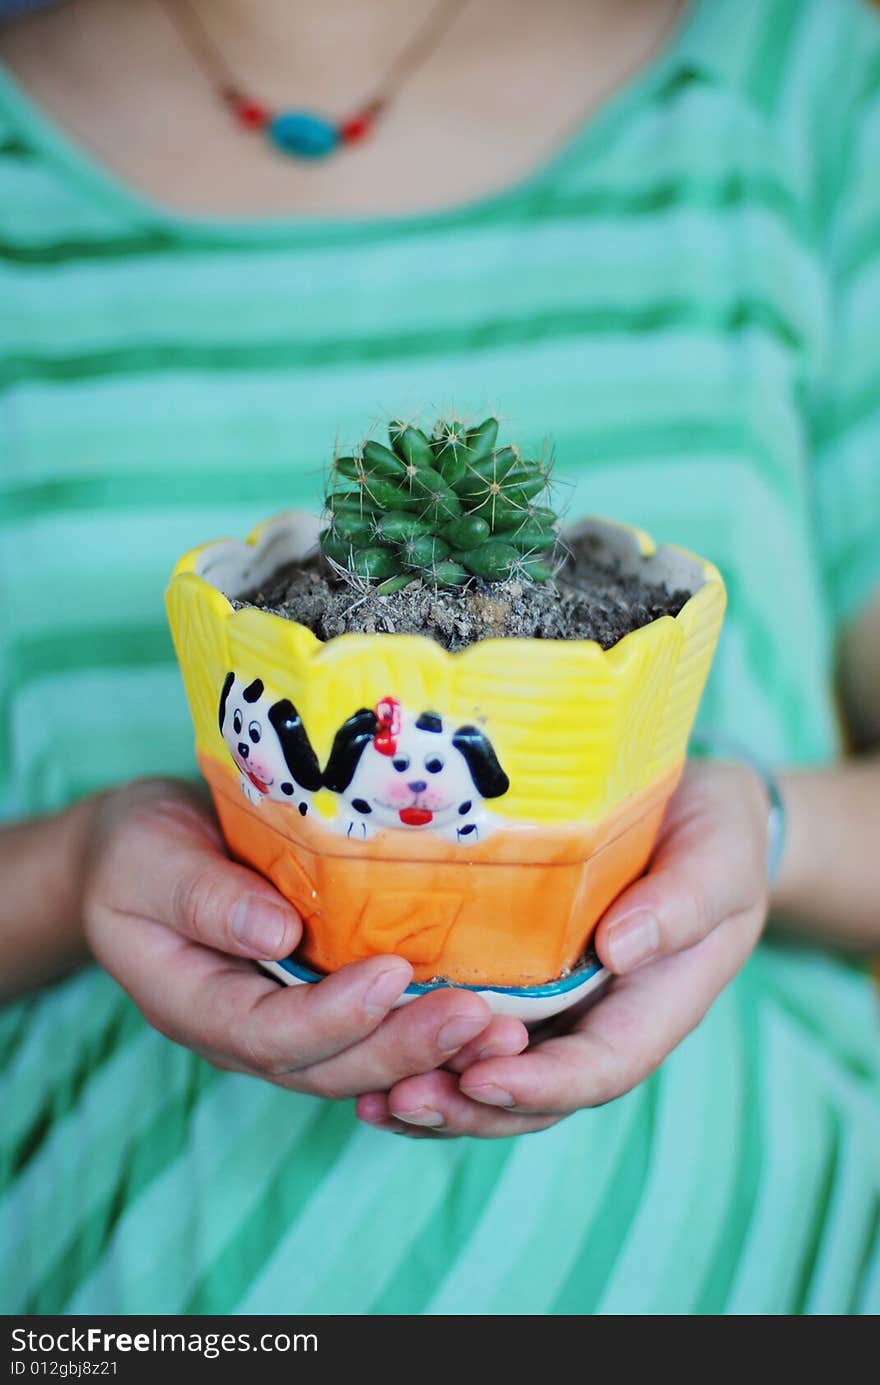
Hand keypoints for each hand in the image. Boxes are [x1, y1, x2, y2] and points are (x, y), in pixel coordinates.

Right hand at [82, 779, 527, 1097]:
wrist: (139, 856)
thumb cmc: (137, 851)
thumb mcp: (149, 861)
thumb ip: (203, 899)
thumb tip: (277, 934)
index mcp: (195, 1005)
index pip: (270, 1034)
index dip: (335, 1015)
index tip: (393, 975)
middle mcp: (246, 1030)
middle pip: (330, 1067)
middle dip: (407, 1048)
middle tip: (481, 1021)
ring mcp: (285, 1022)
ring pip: (363, 1062)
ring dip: (433, 1051)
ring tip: (503, 1030)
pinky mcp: (320, 998)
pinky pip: (376, 1031)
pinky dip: (428, 1030)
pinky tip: (489, 1013)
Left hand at [356, 760, 769, 1136]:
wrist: (692, 813)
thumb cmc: (715, 836)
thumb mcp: (718, 860)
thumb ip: (681, 904)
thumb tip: (620, 952)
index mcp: (652, 1008)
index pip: (597, 1069)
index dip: (540, 1086)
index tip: (482, 1077)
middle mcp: (595, 1023)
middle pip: (533, 1095)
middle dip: (469, 1106)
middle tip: (403, 1099)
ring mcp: (552, 1009)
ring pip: (491, 1077)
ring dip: (436, 1097)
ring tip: (373, 1099)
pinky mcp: (513, 981)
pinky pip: (467, 1035)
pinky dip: (421, 1056)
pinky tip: (368, 1060)